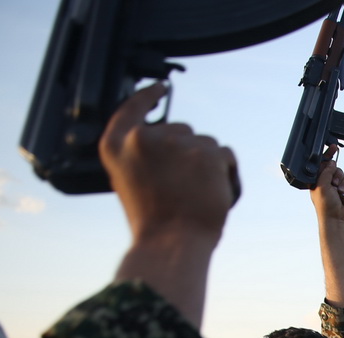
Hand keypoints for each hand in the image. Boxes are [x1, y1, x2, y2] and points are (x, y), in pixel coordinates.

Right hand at [102, 82, 238, 250]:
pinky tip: (217, 194)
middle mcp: (143, 138)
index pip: (133, 107)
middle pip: (181, 129)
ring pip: (206, 143)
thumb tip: (171, 140)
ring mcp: (175, 142)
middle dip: (190, 153)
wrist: (172, 243)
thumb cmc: (154, 221)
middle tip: (184, 189)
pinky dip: (228, 174)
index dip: (149, 96)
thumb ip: (143, 154)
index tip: (162, 87)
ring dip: (209, 165)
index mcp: (115, 144)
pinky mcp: (206, 152)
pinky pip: (226, 155)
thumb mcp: (131, 179)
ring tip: (198, 196)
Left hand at [312, 156, 343, 221]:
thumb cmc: (325, 204)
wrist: (337, 219)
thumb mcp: (322, 185)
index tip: (334, 147)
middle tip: (335, 185)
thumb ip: (326, 172)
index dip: (328, 155)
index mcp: (319, 180)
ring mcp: (340, 189)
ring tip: (342, 195)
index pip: (324, 164)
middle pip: (338, 170)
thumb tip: (331, 162)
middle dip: (339, 178)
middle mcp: (329, 183)